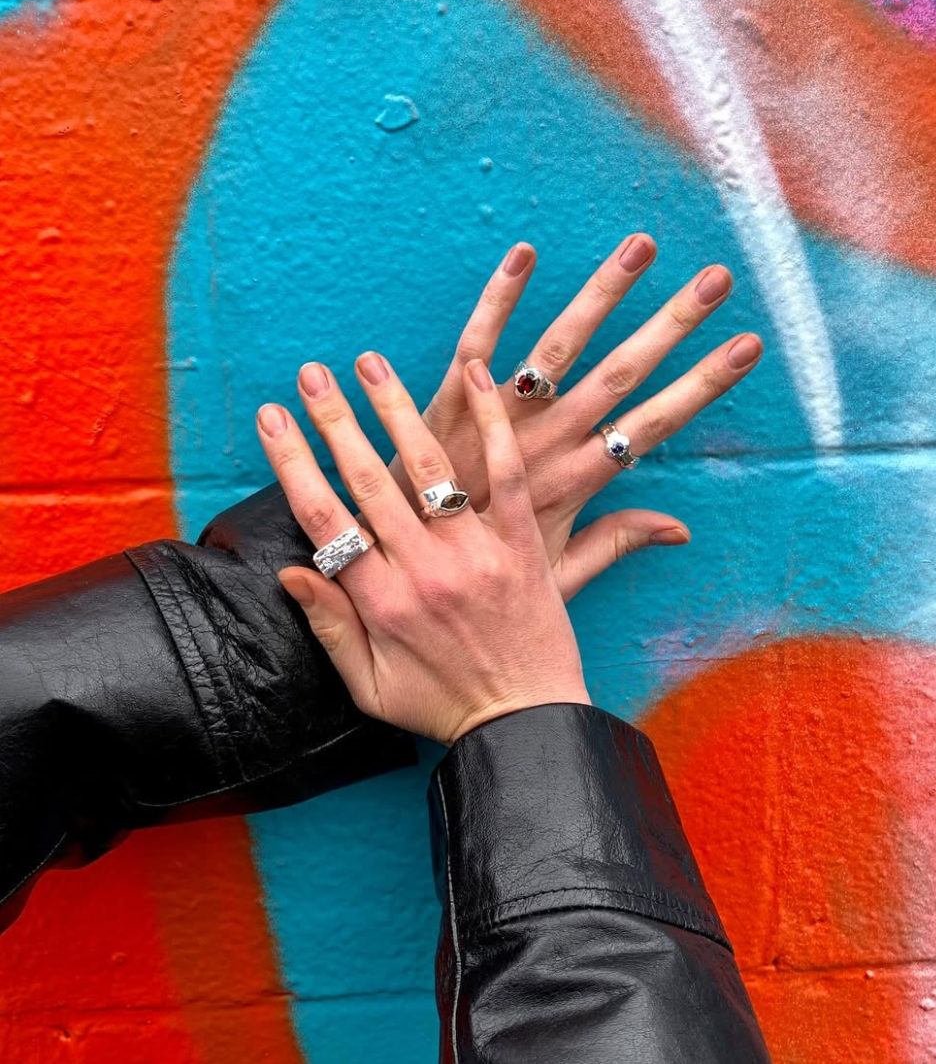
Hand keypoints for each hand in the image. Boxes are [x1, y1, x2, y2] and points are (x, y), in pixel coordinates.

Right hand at [257, 357, 587, 745]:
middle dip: (333, 422)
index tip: (272, 419)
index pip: (324, 520)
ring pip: (429, 468)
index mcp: (379, 604)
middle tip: (310, 374)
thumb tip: (287, 571)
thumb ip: (328, 627)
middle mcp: (423, 571)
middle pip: (367, 482)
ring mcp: (475, 554)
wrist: (526, 724)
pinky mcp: (522, 545)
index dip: (292, 464)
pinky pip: (507, 474)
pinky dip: (491, 423)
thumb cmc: (443, 708)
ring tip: (369, 363)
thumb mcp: (368, 687)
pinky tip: (475, 376)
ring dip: (395, 409)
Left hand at [401, 237, 761, 597]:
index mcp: (576, 482)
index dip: (703, 385)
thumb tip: (684, 532)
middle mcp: (545, 445)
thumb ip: (617, 543)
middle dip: (672, 326)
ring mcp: (497, 420)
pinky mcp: (448, 404)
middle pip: (620, 375)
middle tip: (717, 280)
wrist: (402, 579)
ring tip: (642, 246)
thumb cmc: (479, 578)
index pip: (654, 425)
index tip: (747, 345)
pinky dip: (500, 298)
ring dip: (602, 294)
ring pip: (559, 347)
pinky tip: (525, 252)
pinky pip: (477, 341)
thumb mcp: (557, 572)